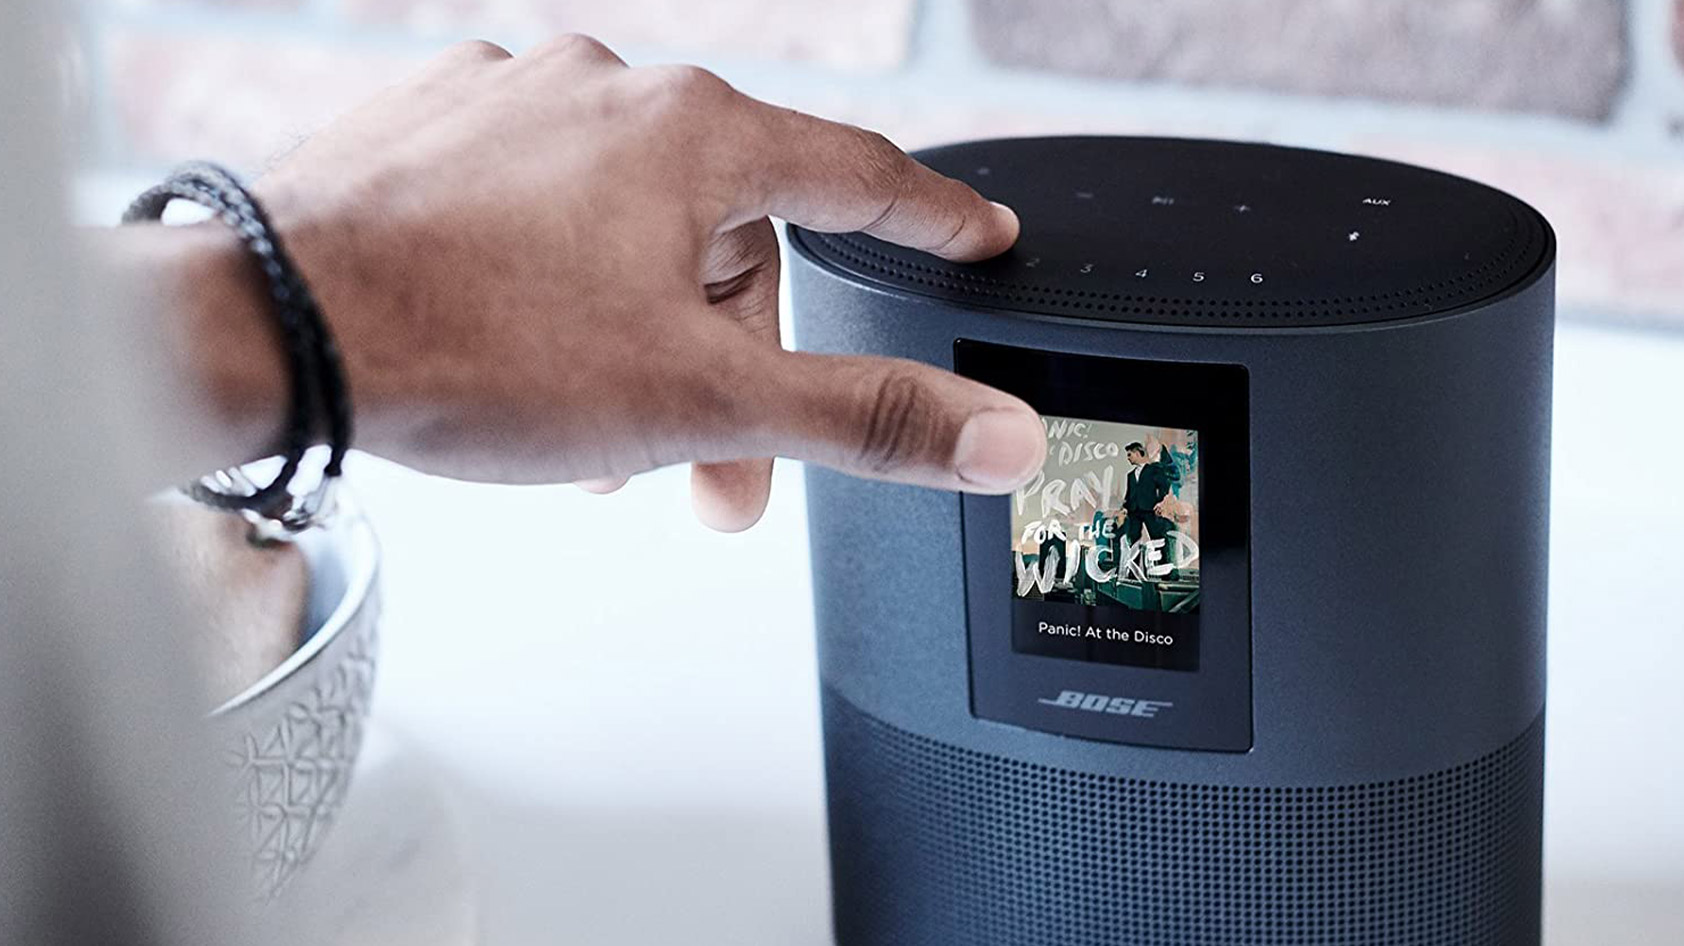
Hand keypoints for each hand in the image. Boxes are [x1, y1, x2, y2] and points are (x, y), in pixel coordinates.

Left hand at [205, 36, 1042, 529]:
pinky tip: (535, 365)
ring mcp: (517, 100)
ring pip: (633, 230)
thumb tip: (997, 432)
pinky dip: (563, 289)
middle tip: (727, 476)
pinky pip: (543, 211)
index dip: (930, 218)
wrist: (268, 326)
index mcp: (696, 134)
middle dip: (741, 364)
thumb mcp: (701, 400)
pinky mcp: (439, 129)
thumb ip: (863, 416)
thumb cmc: (469, 347)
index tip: (974, 236)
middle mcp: (611, 90)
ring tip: (612, 443)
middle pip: (732, 234)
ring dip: (647, 339)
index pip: (859, 173)